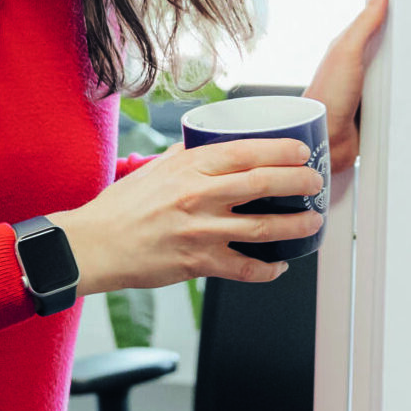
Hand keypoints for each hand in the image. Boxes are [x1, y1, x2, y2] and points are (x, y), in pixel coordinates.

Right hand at [50, 138, 323, 291]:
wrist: (94, 245)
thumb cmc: (121, 207)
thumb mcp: (155, 168)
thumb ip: (186, 154)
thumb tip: (212, 141)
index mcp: (191, 167)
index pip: (248, 151)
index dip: (283, 150)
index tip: (302, 152)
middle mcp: (200, 196)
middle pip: (265, 184)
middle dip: (300, 182)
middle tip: (315, 182)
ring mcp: (202, 232)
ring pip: (264, 228)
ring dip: (296, 226)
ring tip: (312, 223)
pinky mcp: (198, 264)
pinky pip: (244, 269)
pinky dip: (267, 269)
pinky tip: (279, 265)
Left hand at [306, 0, 389, 174]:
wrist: (326, 140)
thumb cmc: (327, 96)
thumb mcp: (347, 51)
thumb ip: (364, 23)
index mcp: (353, 48)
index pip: (380, 23)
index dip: (398, 13)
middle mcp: (363, 67)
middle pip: (396, 50)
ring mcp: (372, 90)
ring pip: (402, 77)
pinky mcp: (381, 112)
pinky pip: (403, 102)